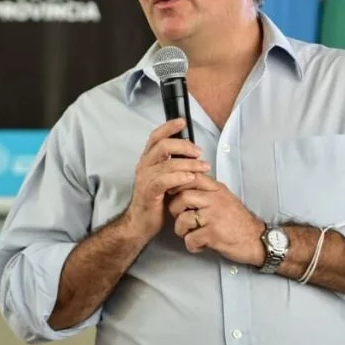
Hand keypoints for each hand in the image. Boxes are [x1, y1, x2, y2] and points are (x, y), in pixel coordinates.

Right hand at [125, 119, 210, 238]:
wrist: (140, 223)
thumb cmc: (156, 200)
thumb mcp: (164, 178)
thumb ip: (173, 165)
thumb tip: (193, 153)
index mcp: (148, 160)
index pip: (156, 137)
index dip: (169, 127)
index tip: (182, 122)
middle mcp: (144, 165)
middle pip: (163, 145)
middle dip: (184, 146)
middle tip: (199, 152)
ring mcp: (145, 178)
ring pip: (168, 163)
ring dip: (189, 163)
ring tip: (204, 167)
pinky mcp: (149, 192)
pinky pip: (165, 180)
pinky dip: (180, 177)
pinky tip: (191, 178)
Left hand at [168, 174, 265, 265]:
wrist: (256, 240)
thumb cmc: (238, 221)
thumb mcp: (225, 198)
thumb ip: (208, 191)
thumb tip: (184, 185)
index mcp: (217, 190)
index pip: (193, 177)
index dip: (178, 183)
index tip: (174, 193)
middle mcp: (215, 200)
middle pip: (182, 197)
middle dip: (175, 210)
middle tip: (181, 219)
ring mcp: (214, 217)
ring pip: (183, 220)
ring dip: (181, 231)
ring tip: (190, 235)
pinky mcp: (213, 235)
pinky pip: (190, 239)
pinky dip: (192, 245)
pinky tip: (199, 245)